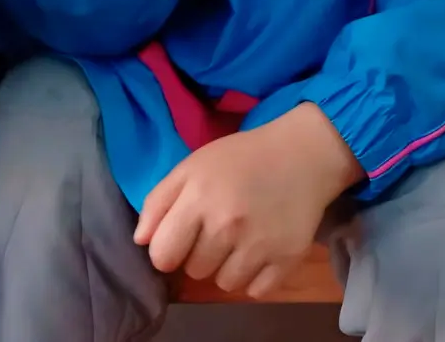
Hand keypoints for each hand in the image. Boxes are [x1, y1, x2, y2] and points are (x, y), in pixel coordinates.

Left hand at [135, 103, 364, 297]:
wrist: (304, 154)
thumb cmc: (242, 158)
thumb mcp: (193, 165)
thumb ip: (159, 200)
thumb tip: (141, 241)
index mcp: (199, 199)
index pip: (163, 255)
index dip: (167, 249)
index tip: (181, 238)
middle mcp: (227, 226)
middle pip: (195, 271)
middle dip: (202, 253)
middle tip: (220, 228)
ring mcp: (259, 245)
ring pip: (224, 284)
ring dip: (228, 267)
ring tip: (241, 239)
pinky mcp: (287, 258)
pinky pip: (256, 291)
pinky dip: (256, 277)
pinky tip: (261, 250)